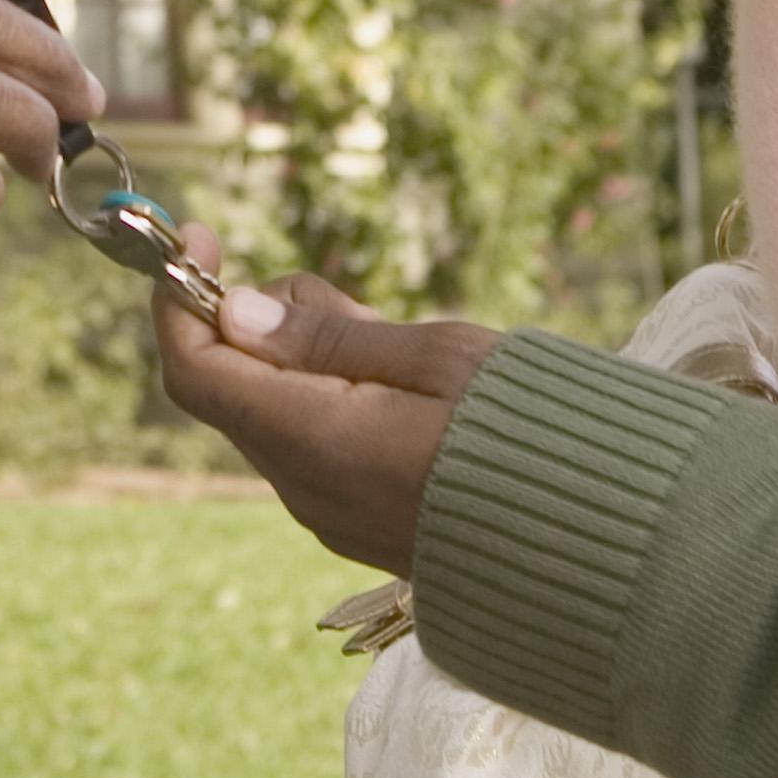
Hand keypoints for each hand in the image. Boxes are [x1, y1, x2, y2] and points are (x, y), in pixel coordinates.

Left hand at [150, 239, 498, 571]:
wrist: (598, 538)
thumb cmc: (528, 435)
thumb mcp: (437, 357)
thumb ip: (330, 335)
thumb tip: (236, 312)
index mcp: (312, 441)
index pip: (196, 369)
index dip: (179, 298)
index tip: (206, 238)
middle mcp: (305, 488)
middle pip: (234, 385)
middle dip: (265, 322)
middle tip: (352, 299)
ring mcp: (330, 514)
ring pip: (274, 414)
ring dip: (305, 361)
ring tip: (392, 344)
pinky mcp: (359, 525)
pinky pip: (311, 446)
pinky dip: (328, 398)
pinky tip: (400, 389)